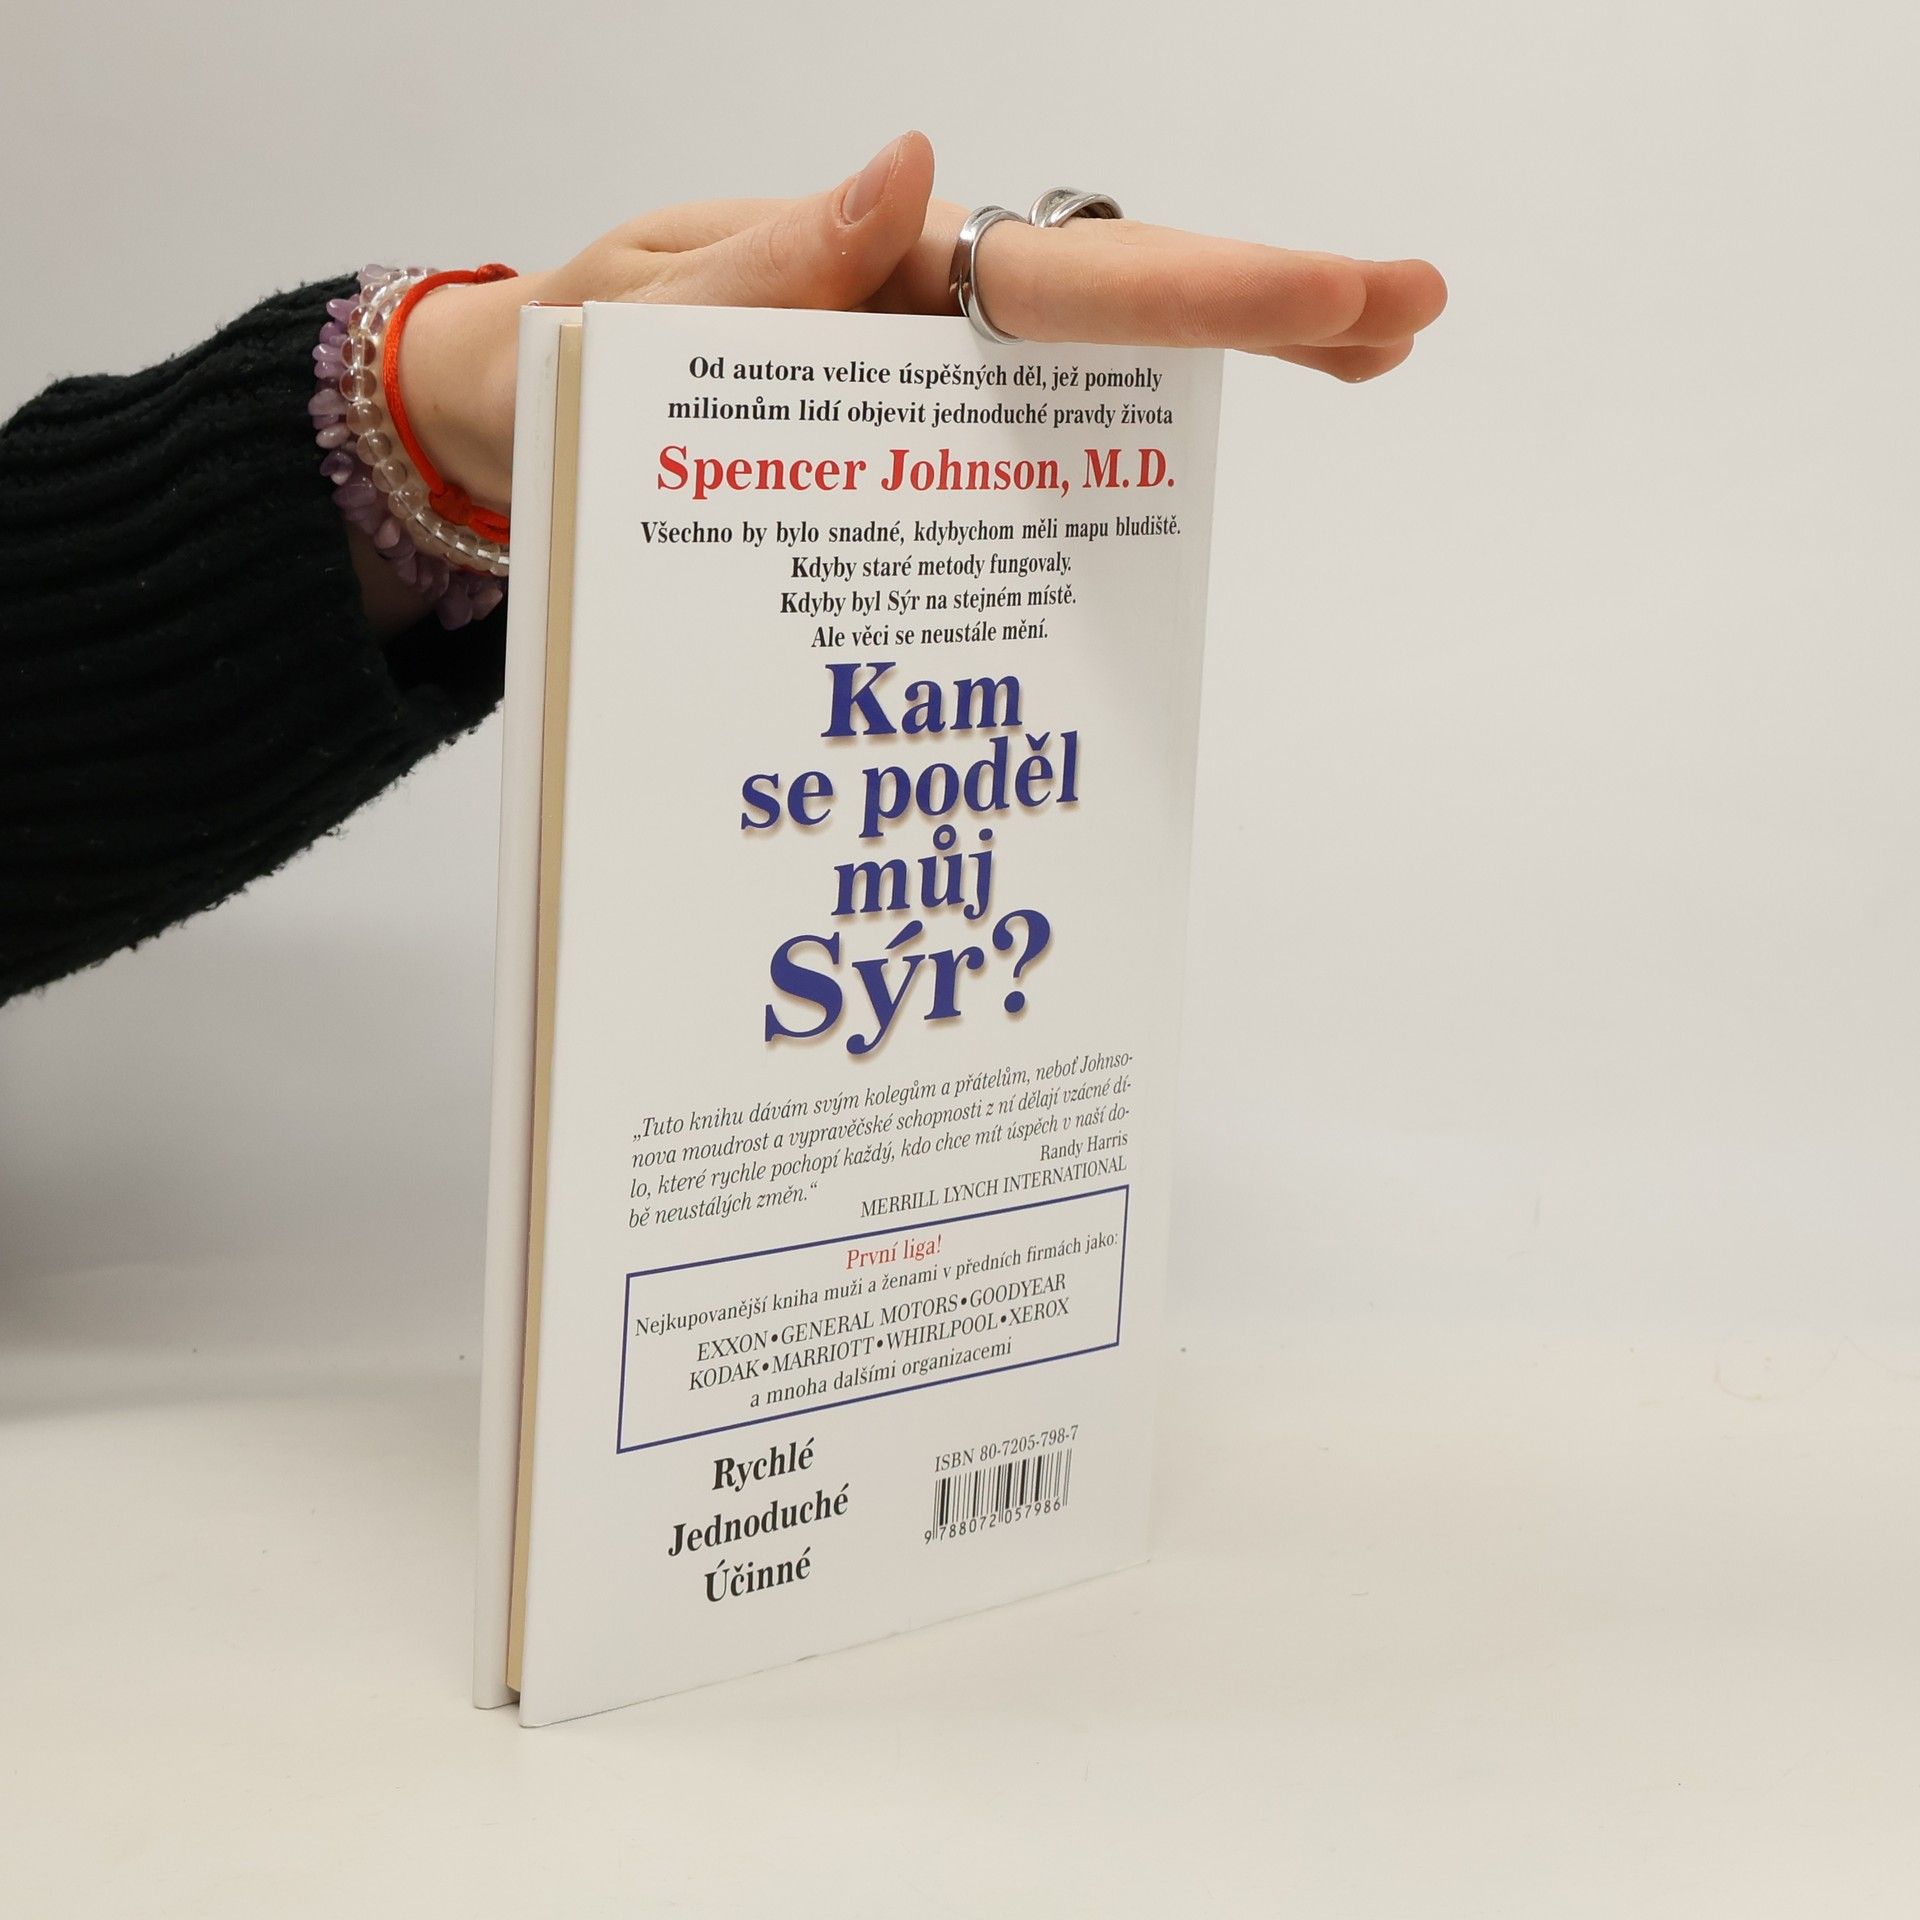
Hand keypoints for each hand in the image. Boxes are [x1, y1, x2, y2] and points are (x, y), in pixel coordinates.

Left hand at [399, 131, 1446, 514]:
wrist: (502, 429)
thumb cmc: (561, 363)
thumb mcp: (636, 312)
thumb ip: (772, 262)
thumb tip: (924, 167)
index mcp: (868, 276)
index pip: (1059, 280)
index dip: (1201, 289)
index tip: (1339, 298)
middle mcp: (912, 321)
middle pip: (1112, 309)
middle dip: (1259, 306)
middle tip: (1408, 313)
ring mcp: (914, 386)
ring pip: (1087, 372)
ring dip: (1220, 363)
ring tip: (1364, 357)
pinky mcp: (895, 447)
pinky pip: (1016, 446)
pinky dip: (1112, 442)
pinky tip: (1190, 455)